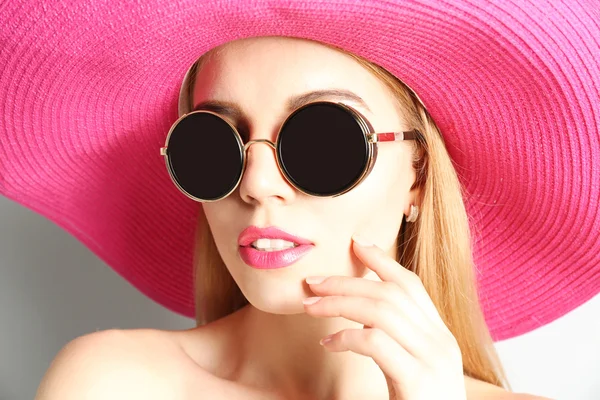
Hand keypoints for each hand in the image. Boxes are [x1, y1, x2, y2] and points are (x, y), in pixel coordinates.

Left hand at [302, 235, 466, 399]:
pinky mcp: (417, 381)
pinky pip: (376, 342)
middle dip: (347, 282)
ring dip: (339, 303)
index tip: (356, 244)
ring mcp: (433, 360)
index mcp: (440, 336)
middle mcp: (441, 342)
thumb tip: (357, 315)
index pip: (411, 285)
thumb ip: (394, 340)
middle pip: (390, 293)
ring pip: (382, 310)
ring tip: (309, 306)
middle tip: (312, 282)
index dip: (382, 260)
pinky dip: (347, 336)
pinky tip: (328, 342)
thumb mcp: (409, 369)